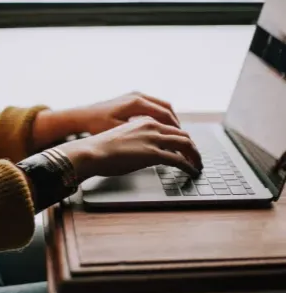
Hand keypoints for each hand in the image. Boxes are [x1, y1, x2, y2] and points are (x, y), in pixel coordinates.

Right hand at [57, 116, 202, 181]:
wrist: (93, 151)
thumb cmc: (103, 147)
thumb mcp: (125, 137)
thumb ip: (140, 140)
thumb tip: (146, 152)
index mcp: (145, 121)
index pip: (172, 128)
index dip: (182, 139)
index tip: (186, 148)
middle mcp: (153, 126)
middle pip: (183, 134)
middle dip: (193, 147)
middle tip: (197, 157)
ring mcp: (154, 139)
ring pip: (185, 144)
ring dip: (195, 156)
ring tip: (198, 165)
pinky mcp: (153, 154)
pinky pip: (179, 160)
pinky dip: (189, 166)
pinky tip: (192, 171)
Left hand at [77, 91, 179, 134]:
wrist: (82, 116)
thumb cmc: (97, 125)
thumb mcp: (119, 131)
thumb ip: (140, 133)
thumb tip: (159, 140)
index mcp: (136, 102)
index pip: (164, 113)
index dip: (175, 127)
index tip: (181, 138)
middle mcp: (138, 96)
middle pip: (166, 107)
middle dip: (175, 123)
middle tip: (182, 136)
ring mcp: (135, 96)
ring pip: (160, 105)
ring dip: (169, 119)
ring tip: (174, 133)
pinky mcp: (131, 99)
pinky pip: (152, 106)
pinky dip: (160, 116)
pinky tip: (160, 127)